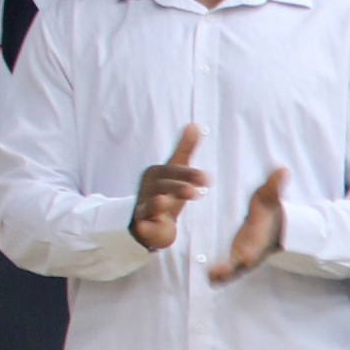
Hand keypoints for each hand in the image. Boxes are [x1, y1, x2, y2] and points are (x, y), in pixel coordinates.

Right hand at [129, 124, 211, 250]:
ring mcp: (143, 206)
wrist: (150, 221)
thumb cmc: (165, 192)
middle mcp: (147, 188)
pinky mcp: (141, 225)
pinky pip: (141, 224)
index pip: (172, 171)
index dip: (188, 174)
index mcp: (156, 174)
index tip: (207, 178)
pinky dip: (143, 225)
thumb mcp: (176, 171)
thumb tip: (195, 124)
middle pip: (162, 186)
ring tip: (167, 202)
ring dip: (159, 203)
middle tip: (198, 192)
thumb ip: (185, 149)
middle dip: (178, 187)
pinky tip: (145, 225)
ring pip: (150, 204)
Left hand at [207, 166, 288, 283]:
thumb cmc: (269, 209)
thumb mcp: (269, 196)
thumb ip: (274, 185)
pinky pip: (227, 271)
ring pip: (233, 271)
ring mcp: (243, 258)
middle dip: (231, 270)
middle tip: (217, 275)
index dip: (248, 252)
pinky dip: (220, 276)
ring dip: (224, 276)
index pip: (254, 246)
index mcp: (258, 237)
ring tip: (212, 279)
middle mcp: (252, 251)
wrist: (276, 226)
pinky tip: (210, 278)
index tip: (243, 258)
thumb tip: (282, 170)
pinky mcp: (235, 261)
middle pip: (242, 264)